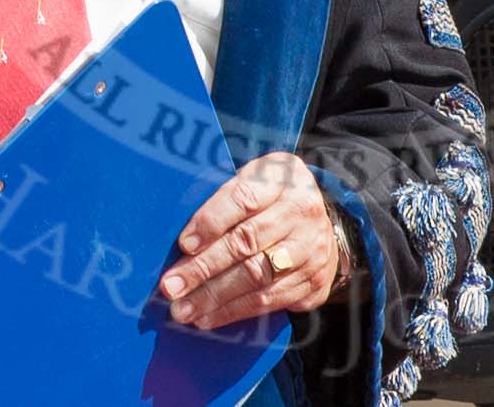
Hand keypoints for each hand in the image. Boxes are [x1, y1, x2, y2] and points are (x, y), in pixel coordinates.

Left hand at [161, 152, 339, 329]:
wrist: (322, 226)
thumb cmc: (273, 200)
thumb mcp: (256, 180)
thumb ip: (225, 198)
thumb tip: (183, 239)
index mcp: (285, 177)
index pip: (244, 198)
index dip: (212, 221)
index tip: (184, 245)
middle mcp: (303, 212)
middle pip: (247, 242)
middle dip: (204, 267)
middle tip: (172, 286)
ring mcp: (311, 249)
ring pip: (256, 277)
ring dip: (214, 297)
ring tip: (183, 308)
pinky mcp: (313, 282)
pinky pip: (269, 301)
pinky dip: (234, 311)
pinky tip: (208, 317)